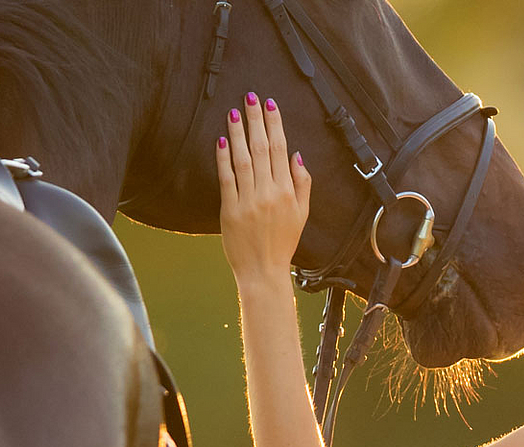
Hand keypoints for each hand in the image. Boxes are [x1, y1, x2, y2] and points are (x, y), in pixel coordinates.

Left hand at [217, 92, 311, 288]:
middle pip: (261, 148)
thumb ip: (302, 182)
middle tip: (250, 97)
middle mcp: (269, 192)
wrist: (263, 271)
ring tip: (234, 112)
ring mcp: (249, 201)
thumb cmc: (283, 242)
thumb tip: (296, 154)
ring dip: (238, 133)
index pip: (280, 149)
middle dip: (256, 120)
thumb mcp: (302, 213)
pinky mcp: (230, 210)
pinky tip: (221, 140)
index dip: (274, 124)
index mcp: (288, 191)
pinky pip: (226, 179)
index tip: (270, 105)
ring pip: (243, 159)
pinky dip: (223, 158)